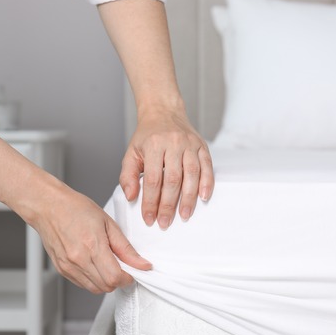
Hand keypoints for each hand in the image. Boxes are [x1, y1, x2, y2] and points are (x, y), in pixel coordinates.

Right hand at [26, 183, 151, 293]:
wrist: (48, 206)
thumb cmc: (75, 208)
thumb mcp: (108, 223)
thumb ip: (125, 247)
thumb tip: (141, 264)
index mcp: (92, 246)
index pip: (115, 278)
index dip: (128, 277)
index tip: (132, 270)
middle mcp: (78, 260)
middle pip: (106, 286)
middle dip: (118, 279)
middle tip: (121, 264)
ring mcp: (68, 266)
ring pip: (95, 289)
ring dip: (106, 281)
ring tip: (106, 262)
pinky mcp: (62, 269)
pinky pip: (83, 284)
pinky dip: (93, 279)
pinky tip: (94, 263)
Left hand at [120, 107, 213, 229]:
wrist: (164, 112)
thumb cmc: (147, 136)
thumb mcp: (131, 153)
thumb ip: (128, 176)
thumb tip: (131, 197)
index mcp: (153, 145)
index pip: (153, 180)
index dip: (151, 202)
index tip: (149, 218)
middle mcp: (173, 143)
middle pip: (172, 180)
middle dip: (168, 205)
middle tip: (165, 222)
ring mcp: (190, 144)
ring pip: (191, 174)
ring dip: (188, 198)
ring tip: (184, 216)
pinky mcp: (202, 146)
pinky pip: (207, 166)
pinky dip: (206, 183)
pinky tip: (203, 198)